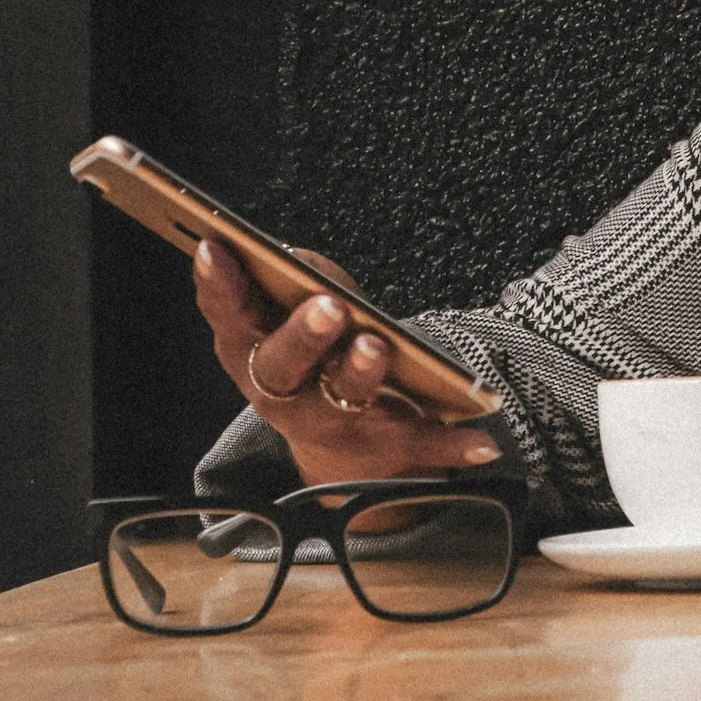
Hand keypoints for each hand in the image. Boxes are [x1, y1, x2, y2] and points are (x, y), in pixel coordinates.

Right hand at [195, 239, 500, 486]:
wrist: (342, 454)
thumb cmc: (316, 361)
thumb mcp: (294, 318)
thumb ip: (295, 282)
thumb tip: (296, 260)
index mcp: (254, 354)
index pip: (229, 317)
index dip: (218, 285)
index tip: (215, 245)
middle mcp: (285, 396)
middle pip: (283, 368)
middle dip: (302, 335)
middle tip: (327, 306)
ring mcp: (336, 425)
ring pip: (343, 402)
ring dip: (360, 374)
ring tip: (378, 346)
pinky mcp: (387, 449)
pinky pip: (421, 447)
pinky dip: (452, 446)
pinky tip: (485, 441)